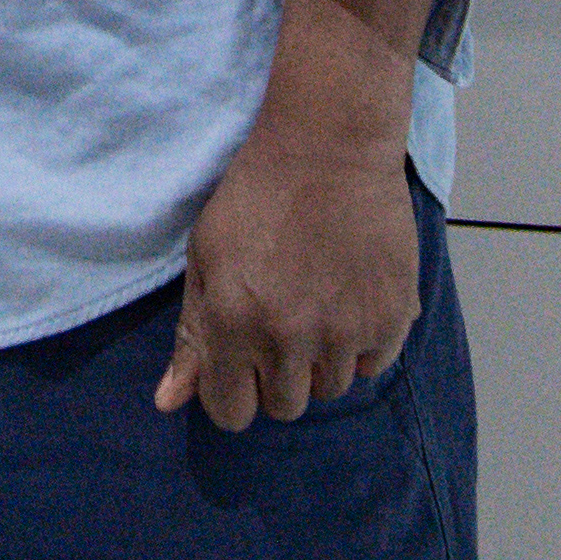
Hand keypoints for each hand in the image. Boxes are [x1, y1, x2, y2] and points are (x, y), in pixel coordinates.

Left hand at [153, 132, 422, 430]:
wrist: (329, 147)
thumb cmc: (256, 196)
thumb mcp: (205, 257)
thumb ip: (191, 336)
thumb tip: (169, 403)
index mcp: (233, 323)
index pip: (231, 413)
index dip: (233, 392)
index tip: (242, 366)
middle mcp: (288, 337)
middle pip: (285, 406)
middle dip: (278, 375)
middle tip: (283, 322)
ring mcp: (344, 330)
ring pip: (331, 388)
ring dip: (321, 359)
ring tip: (318, 302)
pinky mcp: (391, 317)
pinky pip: (373, 365)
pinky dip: (362, 342)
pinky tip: (350, 296)